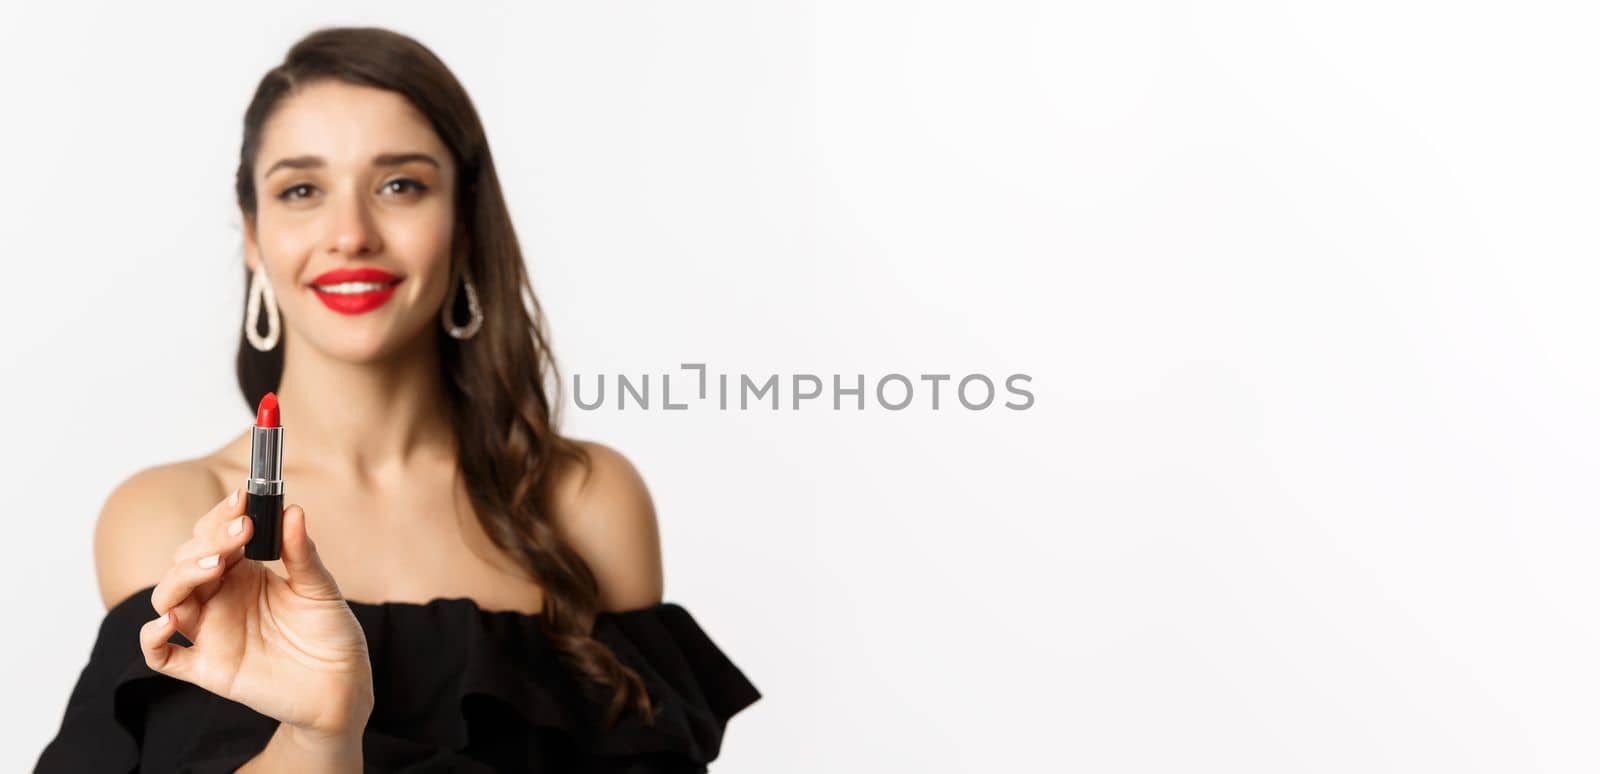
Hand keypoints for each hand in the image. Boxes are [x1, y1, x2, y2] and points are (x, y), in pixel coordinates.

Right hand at [141, 488, 373, 737]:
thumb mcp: (319, 588)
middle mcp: (220, 598)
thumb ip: (302, 553)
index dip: (222, 517)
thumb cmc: (330, 631)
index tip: (242, 501)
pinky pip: (162, 655)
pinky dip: (153, 639)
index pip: (214, 537)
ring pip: (169, 598)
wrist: (340, 683)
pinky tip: (170, 621)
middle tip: (240, 532)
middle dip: (207, 542)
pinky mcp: (207, 668)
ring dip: (182, 577)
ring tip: (215, 565)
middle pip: (186, 562)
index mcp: (243, 573)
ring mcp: (210, 632)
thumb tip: (293, 511)